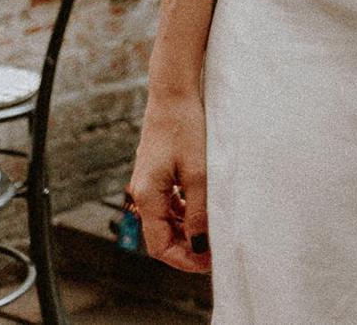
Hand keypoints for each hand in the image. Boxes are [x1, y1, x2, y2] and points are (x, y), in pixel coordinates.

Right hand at [128, 89, 211, 272]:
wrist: (175, 92)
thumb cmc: (186, 128)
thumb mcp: (199, 173)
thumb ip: (198, 212)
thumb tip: (200, 246)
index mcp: (148, 195)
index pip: (159, 246)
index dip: (183, 260)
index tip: (209, 264)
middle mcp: (142, 192)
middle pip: (160, 236)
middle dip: (185, 248)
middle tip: (214, 252)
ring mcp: (149, 182)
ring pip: (165, 220)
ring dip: (185, 231)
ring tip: (212, 232)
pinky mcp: (158, 172)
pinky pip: (168, 203)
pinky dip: (184, 212)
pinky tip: (202, 209)